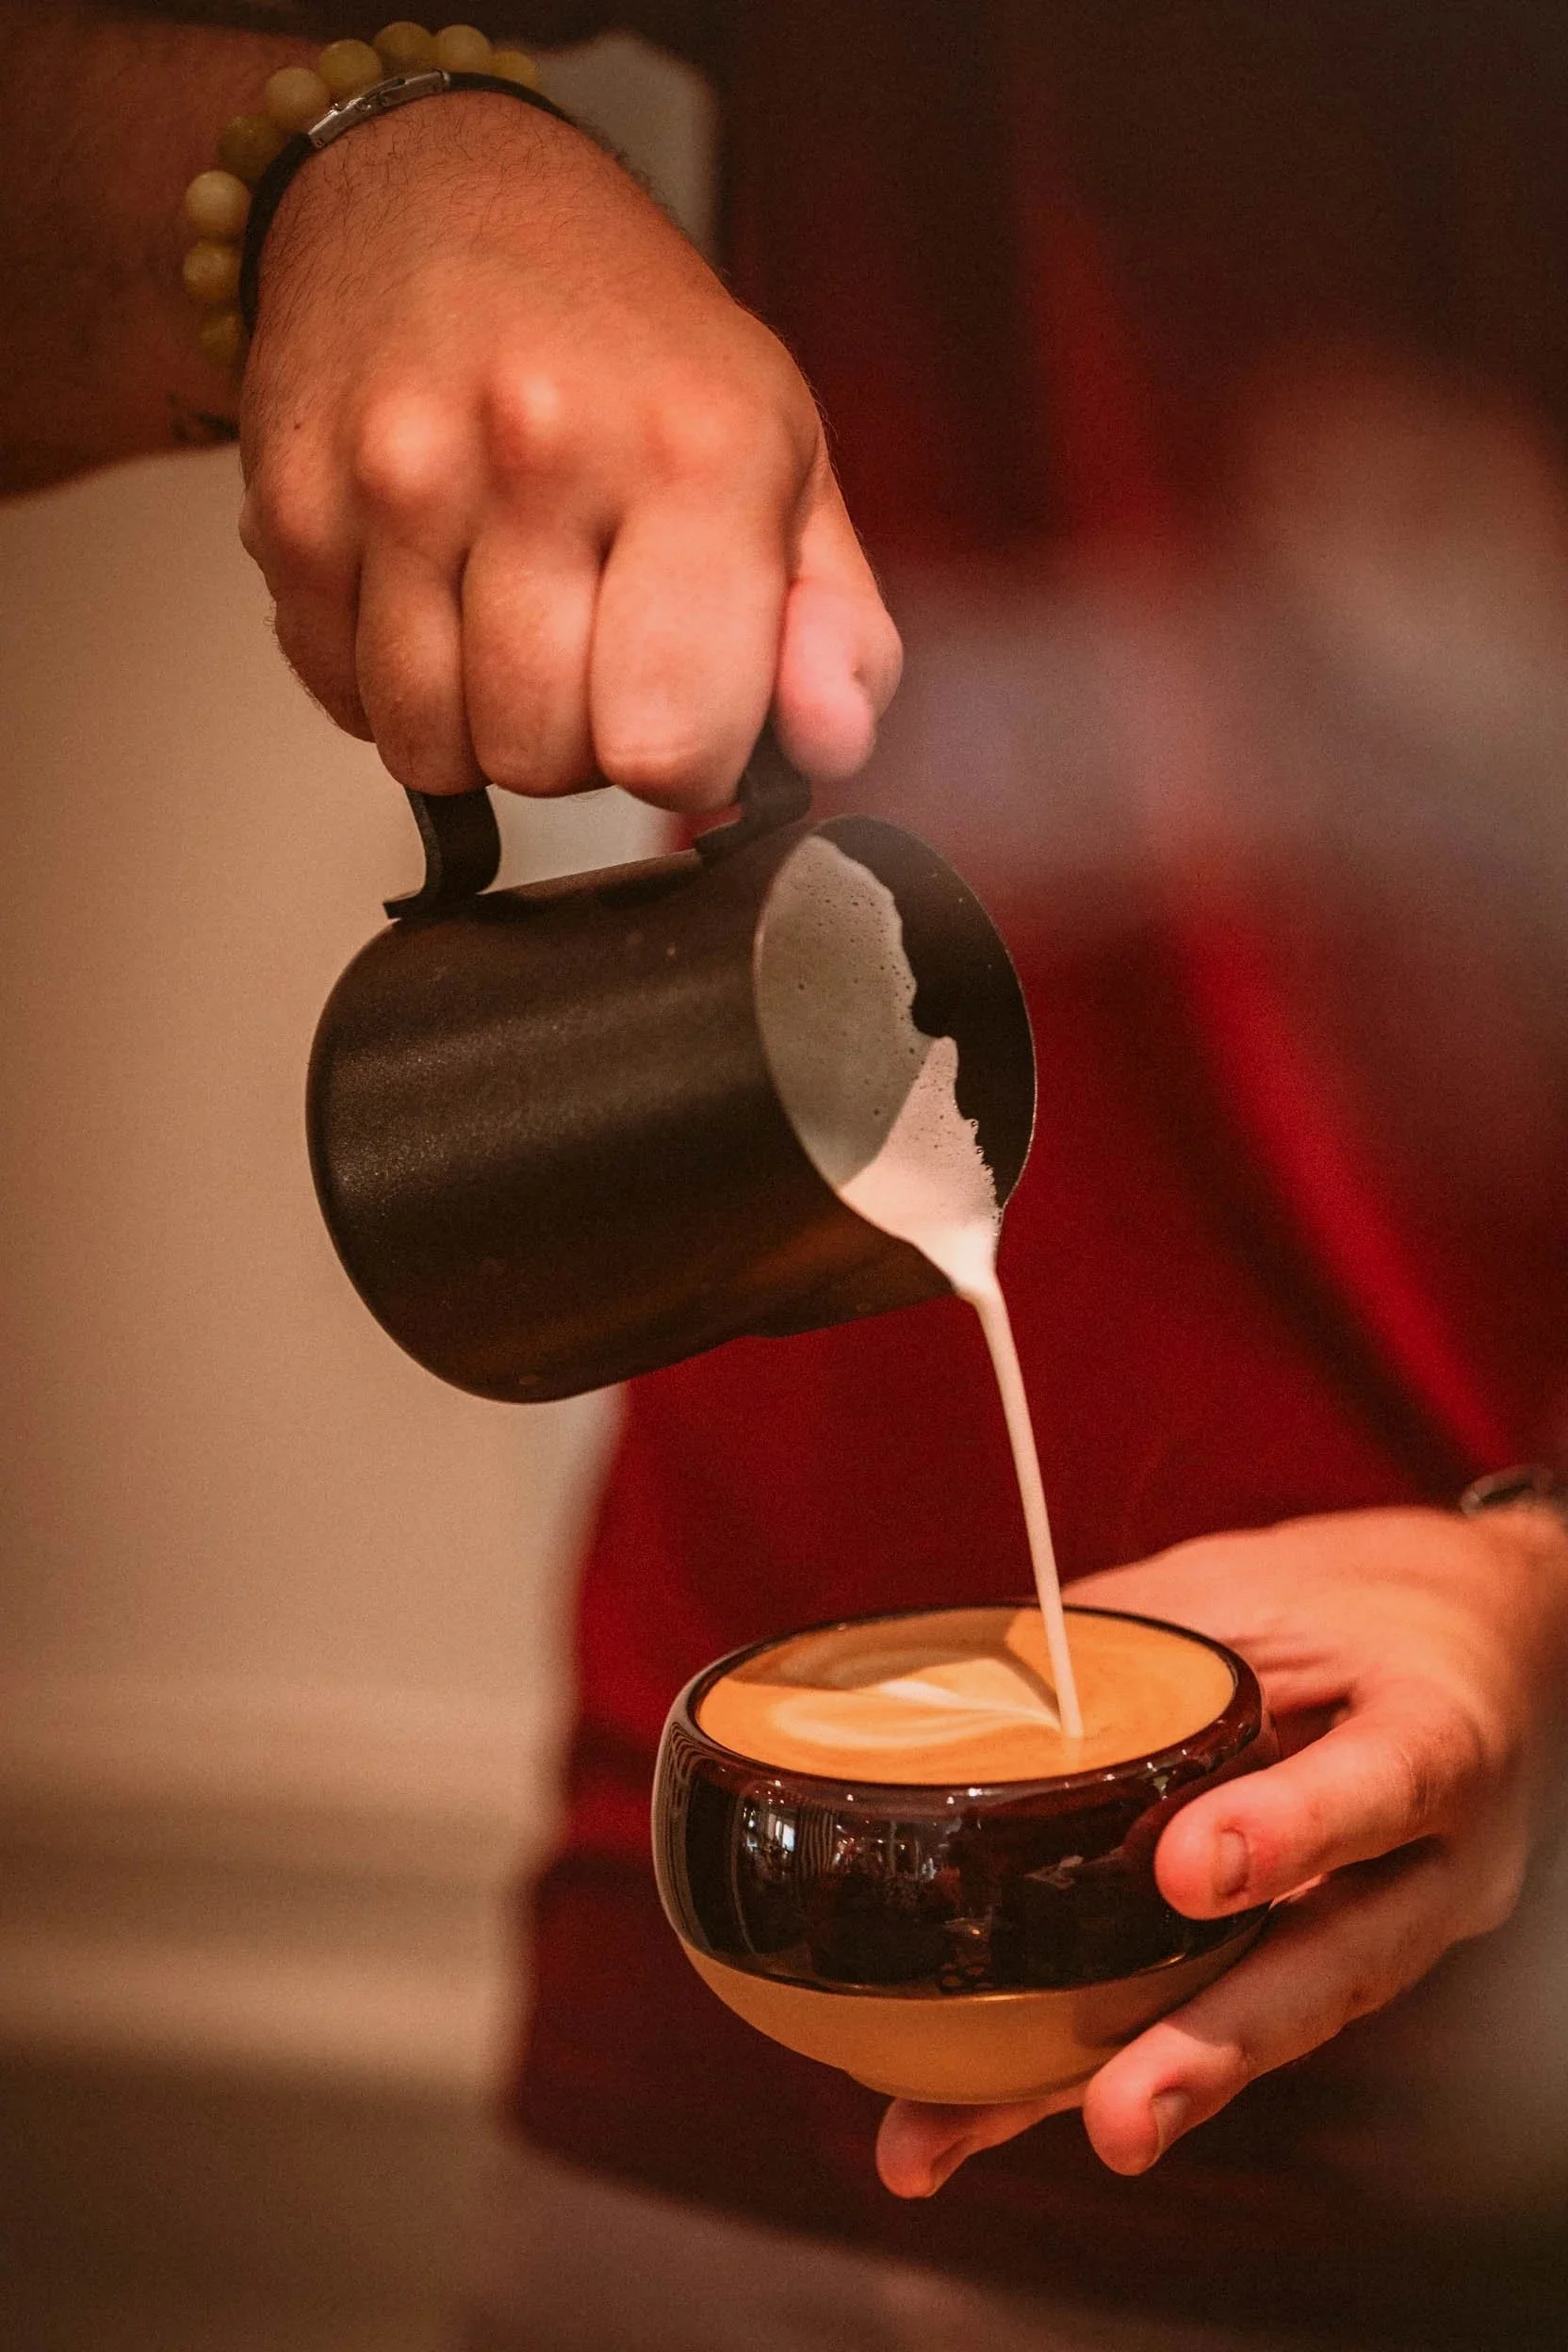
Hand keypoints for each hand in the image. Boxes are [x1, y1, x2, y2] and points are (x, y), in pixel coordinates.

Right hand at [238, 94, 899, 806]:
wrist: (430, 188)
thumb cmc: (622, 337)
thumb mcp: (786, 459)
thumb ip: (837, 627)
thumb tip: (827, 741)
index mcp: (692, 448)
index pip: (672, 742)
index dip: (687, 762)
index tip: (684, 705)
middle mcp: (538, 450)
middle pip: (545, 759)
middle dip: (577, 741)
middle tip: (590, 640)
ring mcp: (397, 479)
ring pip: (435, 747)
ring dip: (478, 722)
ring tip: (509, 612)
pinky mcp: (294, 507)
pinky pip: (349, 701)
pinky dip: (394, 681)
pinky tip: (432, 590)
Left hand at [878, 1504, 1567, 2195]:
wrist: (1471, 1640)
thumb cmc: (1356, 1604)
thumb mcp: (1265, 1585)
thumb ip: (1146, 1632)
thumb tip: (977, 1662)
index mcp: (1434, 1734)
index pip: (1378, 1787)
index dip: (1288, 1832)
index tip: (1185, 1874)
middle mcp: (1430, 1864)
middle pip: (1333, 1969)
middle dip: (1213, 2049)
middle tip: (1116, 2118)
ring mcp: (1388, 1932)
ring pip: (1274, 2022)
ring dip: (1141, 2087)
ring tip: (992, 2138)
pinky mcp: (1324, 1967)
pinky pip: (1228, 2019)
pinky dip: (1117, 2063)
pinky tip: (994, 2109)